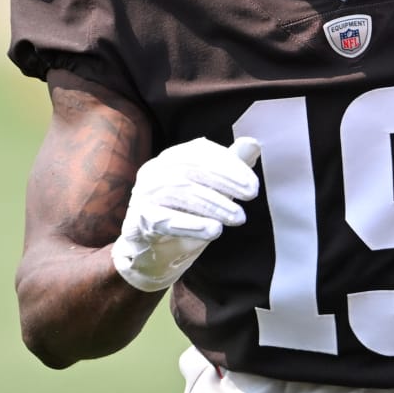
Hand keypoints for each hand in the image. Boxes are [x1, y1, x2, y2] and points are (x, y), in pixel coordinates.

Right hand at [112, 136, 260, 291]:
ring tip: (238, 218)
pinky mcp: (140, 219)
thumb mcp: (211, 190)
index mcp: (172, 157)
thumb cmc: (185, 213)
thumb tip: (252, 143)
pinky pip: (165, 219)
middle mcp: (155, 170)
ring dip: (214, 205)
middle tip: (251, 196)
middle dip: (226, 182)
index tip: (253, 185)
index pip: (202, 152)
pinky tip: (214, 230)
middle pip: (192, 169)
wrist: (152, 249)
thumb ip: (230, 167)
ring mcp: (144, 194)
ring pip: (181, 193)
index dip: (230, 166)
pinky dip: (192, 224)